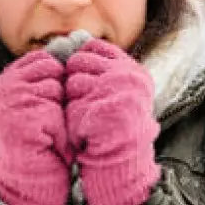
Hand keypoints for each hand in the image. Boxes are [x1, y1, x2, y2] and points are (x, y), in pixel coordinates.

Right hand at [0, 50, 71, 204]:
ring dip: (61, 112)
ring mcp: (7, 103)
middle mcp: (0, 90)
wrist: (31, 186)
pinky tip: (48, 144)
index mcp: (3, 84)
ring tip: (48, 134)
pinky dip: (59, 128)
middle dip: (59, 94)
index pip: (41, 59)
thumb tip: (78, 38)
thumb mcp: (41, 106)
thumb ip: (48, 78)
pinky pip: (54, 109)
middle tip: (49, 123)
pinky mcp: (20, 119)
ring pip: (55, 87)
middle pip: (49, 68)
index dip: (57, 78)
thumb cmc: (42, 146)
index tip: (56, 102)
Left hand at [65, 38, 159, 204]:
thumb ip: (99, 66)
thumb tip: (72, 36)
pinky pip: (70, 105)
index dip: (82, 64)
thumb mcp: (114, 92)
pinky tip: (87, 133)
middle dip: (75, 84)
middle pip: (78, 62)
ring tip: (89, 121)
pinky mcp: (100, 110)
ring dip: (72, 103)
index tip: (86, 85)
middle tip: (90, 108)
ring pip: (71, 83)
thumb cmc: (112, 130)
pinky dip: (73, 121)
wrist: (122, 168)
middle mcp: (129, 77)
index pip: (93, 47)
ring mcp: (116, 93)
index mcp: (133, 71)